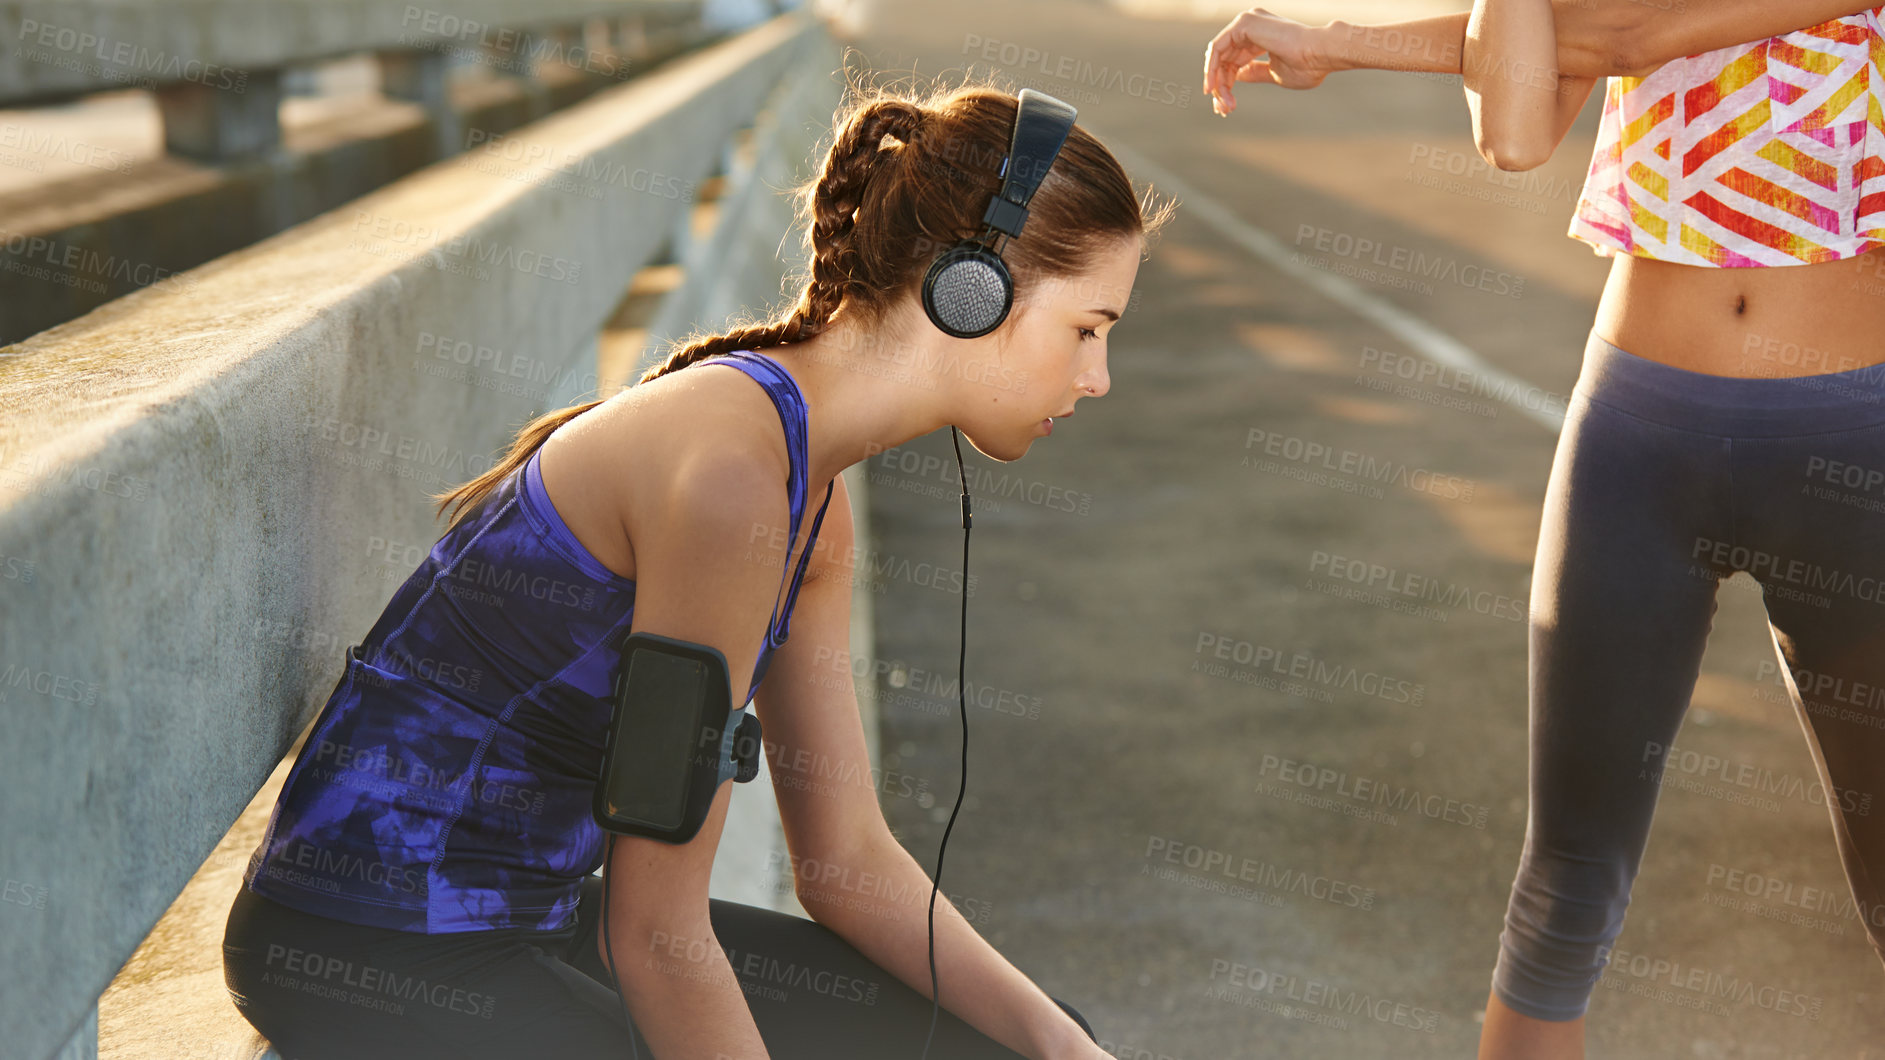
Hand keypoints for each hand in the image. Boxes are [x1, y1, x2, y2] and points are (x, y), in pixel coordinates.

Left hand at [1202, 7, 1331, 114]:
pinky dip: (1212, 68)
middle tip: (1222, 109)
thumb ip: (1254, 73)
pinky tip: (1214, 87)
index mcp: (1261, 36)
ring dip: (1217, 81)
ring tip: (1222, 104)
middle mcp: (1252, 26)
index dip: (1227, 84)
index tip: (1226, 107)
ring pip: (1219, 55)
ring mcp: (1248, 22)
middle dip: (1220, 86)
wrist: (1321, 54)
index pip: (1235, 60)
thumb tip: (1237, 77)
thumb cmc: (1308, 66)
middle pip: (1225, 58)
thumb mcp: (1273, 74)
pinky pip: (1218, 47)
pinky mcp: (1244, 24)